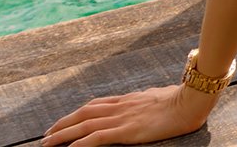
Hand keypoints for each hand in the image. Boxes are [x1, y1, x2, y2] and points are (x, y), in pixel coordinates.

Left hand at [44, 84, 214, 146]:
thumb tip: (147, 99)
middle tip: (45, 135)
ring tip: (47, 143)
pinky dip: (79, 143)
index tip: (62, 121)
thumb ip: (147, 100)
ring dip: (62, 134)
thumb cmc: (181, 98)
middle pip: (83, 113)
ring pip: (84, 125)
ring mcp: (123, 118)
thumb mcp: (159, 96)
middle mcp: (121, 106)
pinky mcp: (127, 130)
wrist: (191, 100)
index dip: (75, 114)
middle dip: (62, 124)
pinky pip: (97, 137)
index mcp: (128, 99)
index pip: (94, 105)